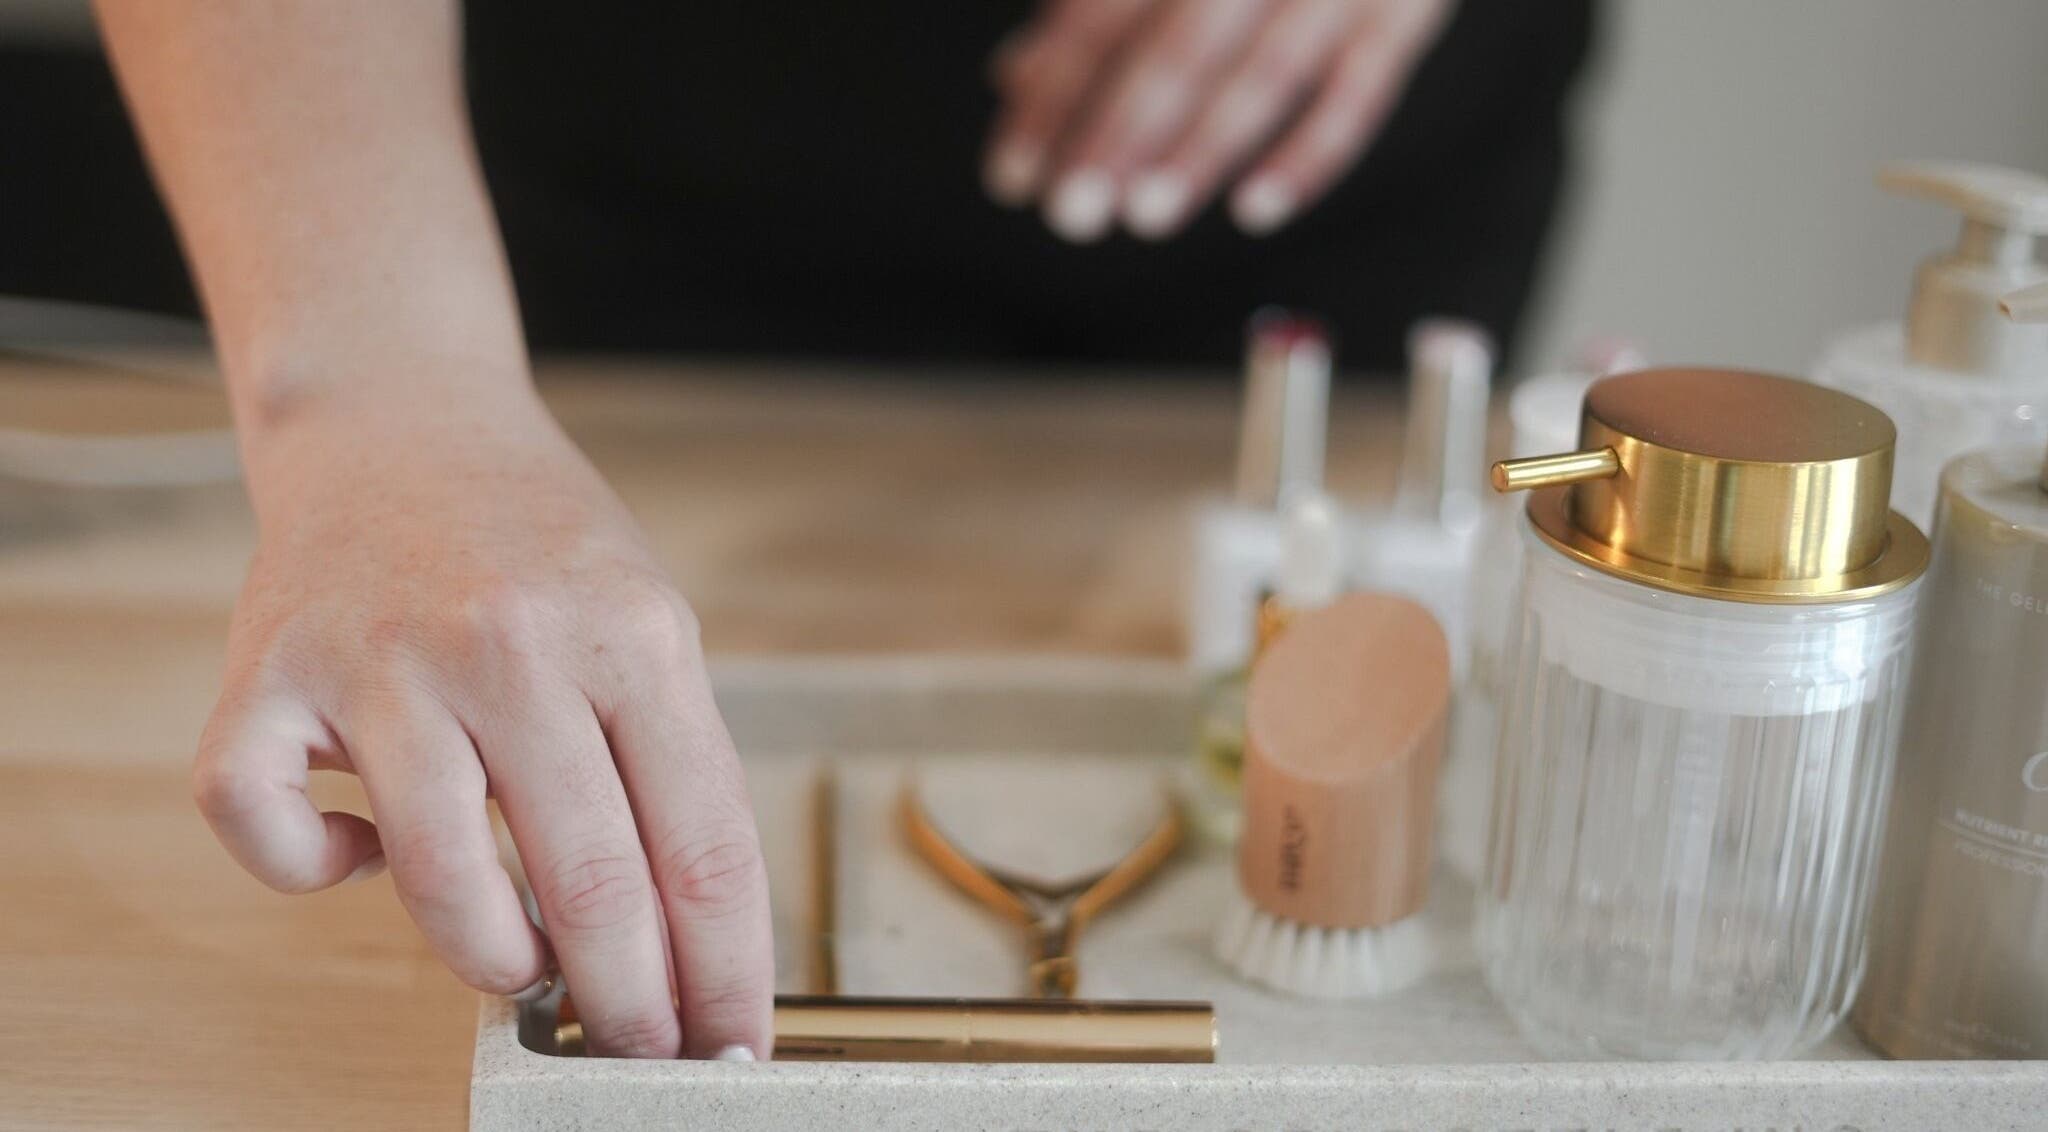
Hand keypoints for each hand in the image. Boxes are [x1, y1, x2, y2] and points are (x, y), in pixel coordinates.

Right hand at [192, 387, 771, 1059]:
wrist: (403, 423)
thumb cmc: (538, 544)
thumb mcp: (648, 625)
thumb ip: (668, 767)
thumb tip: (686, 943)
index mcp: (633, 635)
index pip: (704, 844)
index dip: (724, 968)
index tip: (730, 1043)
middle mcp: (512, 644)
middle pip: (591, 882)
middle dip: (627, 1005)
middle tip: (636, 1048)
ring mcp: (382, 659)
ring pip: (441, 881)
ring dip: (493, 960)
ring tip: (521, 963)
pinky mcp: (269, 674)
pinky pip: (268, 830)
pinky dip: (317, 873)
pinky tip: (364, 851)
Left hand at [984, 0, 1450, 241]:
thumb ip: (1098, 2)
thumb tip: (1018, 76)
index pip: (1102, 15)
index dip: (1053, 98)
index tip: (1015, 175)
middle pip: (1179, 46)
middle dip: (1118, 133)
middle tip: (1072, 211)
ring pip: (1265, 73)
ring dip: (1200, 150)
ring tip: (1145, 214)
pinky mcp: (1404, 12)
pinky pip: (1361, 93)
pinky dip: (1309, 156)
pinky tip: (1254, 209)